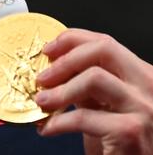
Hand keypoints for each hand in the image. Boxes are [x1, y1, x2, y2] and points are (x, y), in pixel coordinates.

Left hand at [35, 28, 152, 153]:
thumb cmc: (118, 144)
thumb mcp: (104, 105)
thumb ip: (86, 82)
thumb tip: (53, 63)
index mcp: (141, 76)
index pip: (106, 43)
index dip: (72, 40)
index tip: (48, 50)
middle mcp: (149, 87)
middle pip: (104, 50)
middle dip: (66, 59)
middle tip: (42, 77)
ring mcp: (144, 108)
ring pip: (94, 78)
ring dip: (59, 90)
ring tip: (41, 102)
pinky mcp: (131, 131)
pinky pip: (84, 117)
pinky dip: (59, 122)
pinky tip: (48, 128)